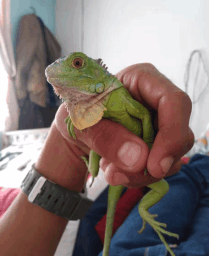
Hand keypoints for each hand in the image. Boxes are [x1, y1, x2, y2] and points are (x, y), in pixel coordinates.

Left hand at [54, 63, 193, 188]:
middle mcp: (157, 101)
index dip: (172, 133)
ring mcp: (159, 124)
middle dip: (152, 164)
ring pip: (171, 156)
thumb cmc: (77, 110)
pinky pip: (158, 166)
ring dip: (141, 173)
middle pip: (179, 133)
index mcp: (142, 79)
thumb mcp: (81, 120)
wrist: (76, 127)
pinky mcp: (155, 143)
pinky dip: (136, 175)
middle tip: (119, 176)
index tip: (154, 166)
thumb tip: (139, 159)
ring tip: (109, 171)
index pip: (174, 101)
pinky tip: (113, 169)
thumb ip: (105, 136)